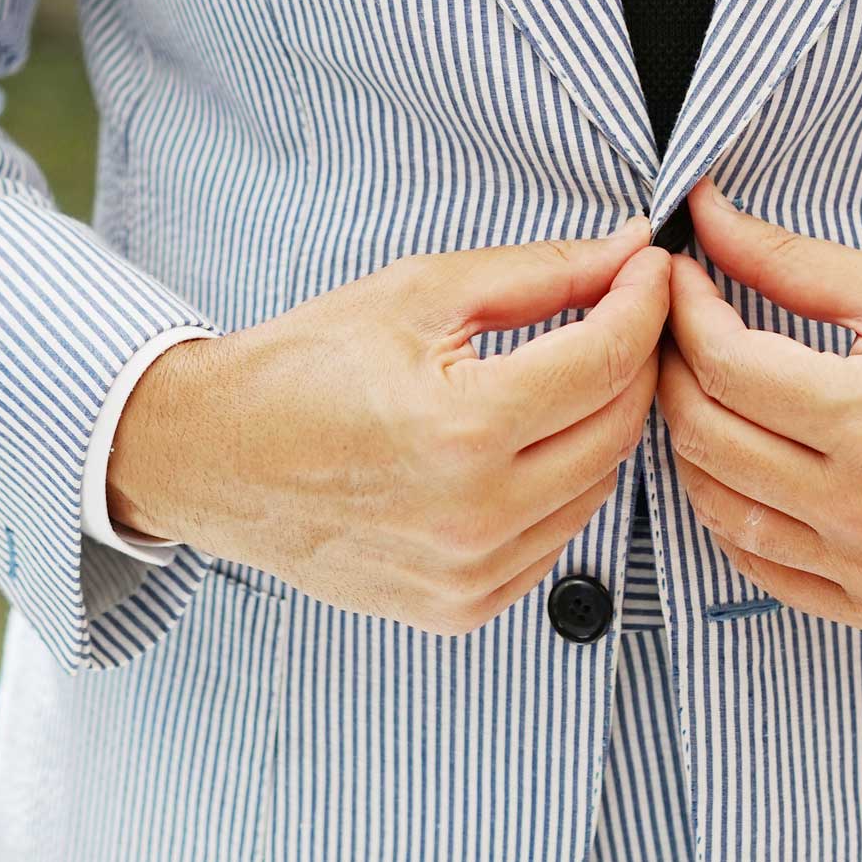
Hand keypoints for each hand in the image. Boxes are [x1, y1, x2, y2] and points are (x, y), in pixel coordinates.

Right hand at [108, 219, 670, 631]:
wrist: (213, 458)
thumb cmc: (304, 366)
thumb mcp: (420, 293)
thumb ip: (540, 275)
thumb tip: (627, 253)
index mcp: (464, 429)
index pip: (608, 361)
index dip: (643, 303)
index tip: (648, 269)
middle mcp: (475, 515)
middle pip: (618, 427)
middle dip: (632, 359)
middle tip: (616, 312)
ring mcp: (469, 574)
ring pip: (598, 488)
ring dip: (597, 424)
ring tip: (562, 376)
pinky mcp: (460, 608)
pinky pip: (555, 540)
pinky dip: (558, 487)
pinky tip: (521, 446)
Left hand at [654, 176, 861, 630]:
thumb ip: (790, 262)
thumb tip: (701, 216)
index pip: (723, 366)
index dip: (684, 310)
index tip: (680, 276)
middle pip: (705, 438)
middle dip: (670, 370)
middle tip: (677, 327)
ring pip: (718, 508)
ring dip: (693, 443)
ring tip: (704, 390)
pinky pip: (762, 567)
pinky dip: (732, 514)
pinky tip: (741, 465)